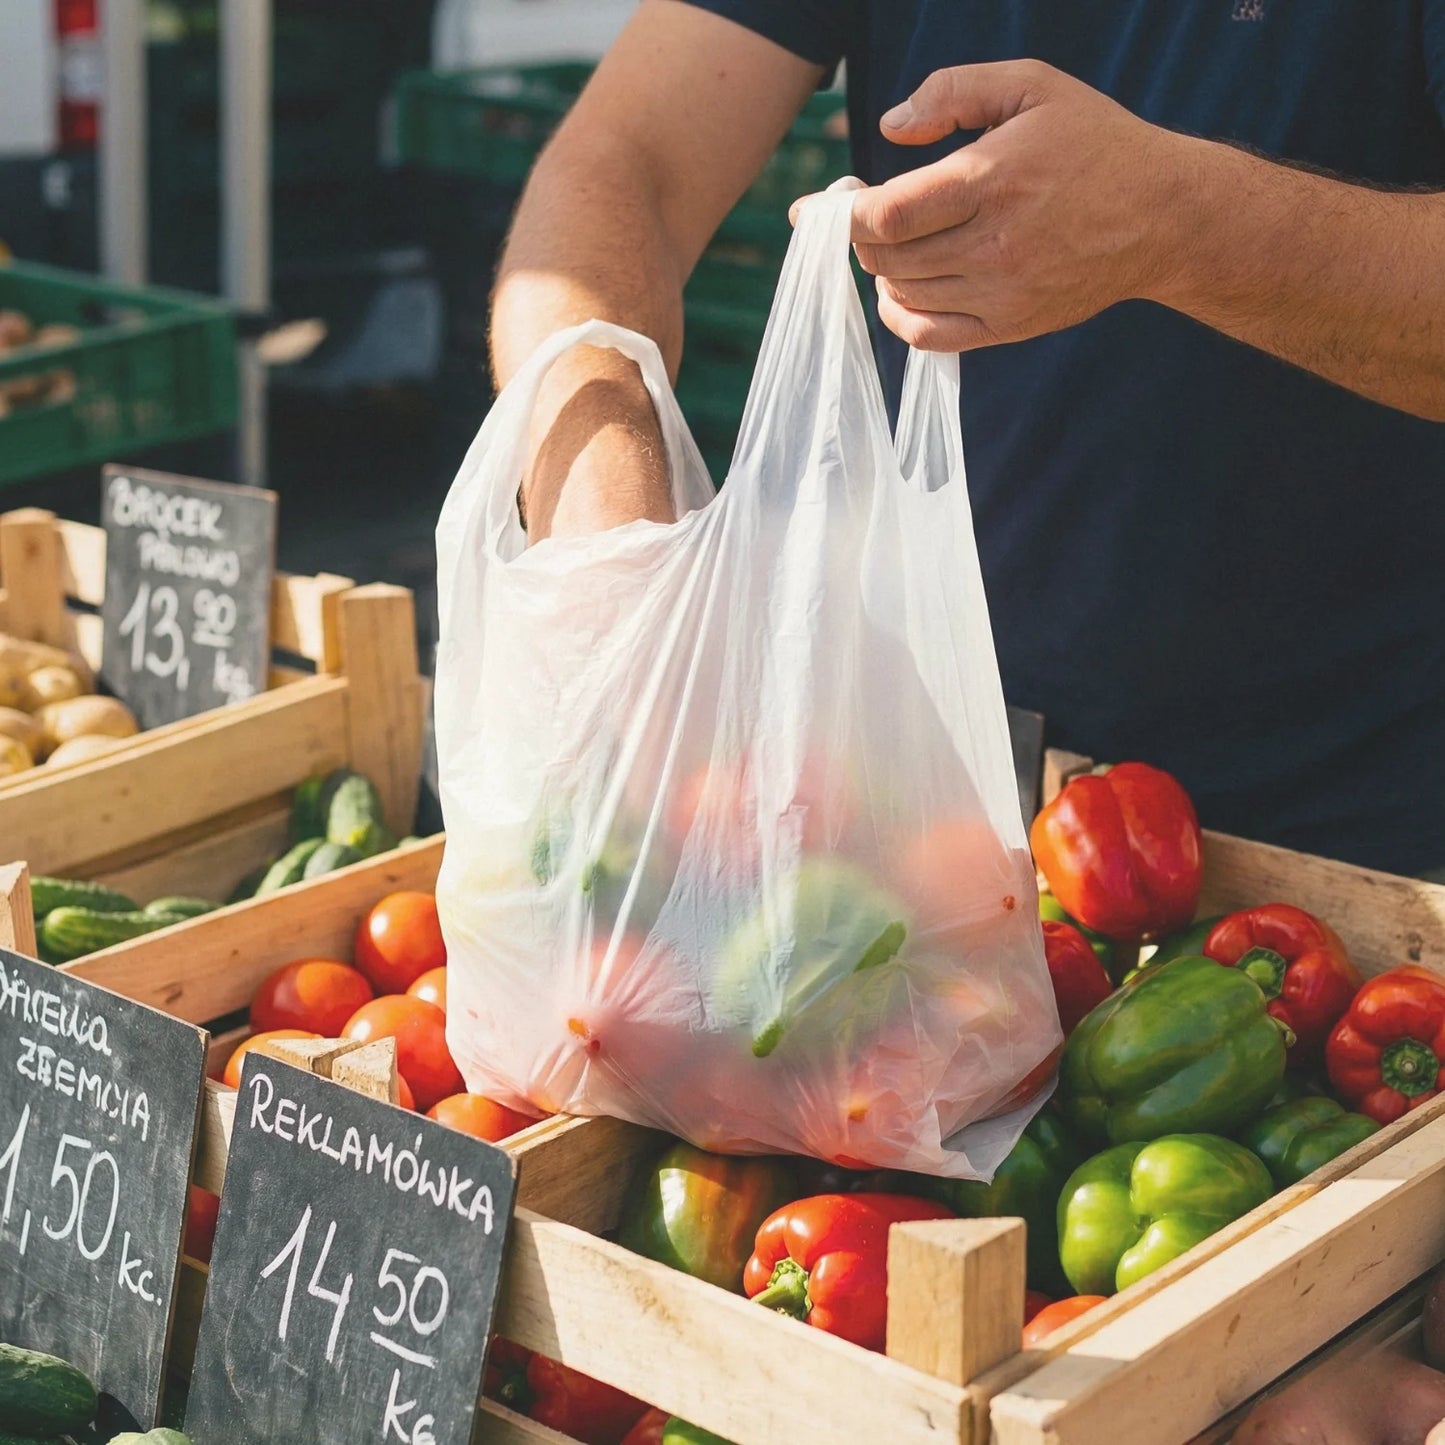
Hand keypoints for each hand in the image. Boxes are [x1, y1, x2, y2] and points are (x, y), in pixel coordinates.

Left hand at [830, 61, 1194, 350]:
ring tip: (892, 244)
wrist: (1162, 215)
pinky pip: (928, 336)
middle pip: (886, 258)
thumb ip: (953, 90)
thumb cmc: (1092, 142)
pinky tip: (901, 291)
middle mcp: (992, 244)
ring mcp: (1000, 293)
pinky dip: (900, 316)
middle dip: (861, 238)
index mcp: (990, 179)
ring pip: (902, 295)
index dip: (847, 212)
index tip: (838, 200)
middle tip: (866, 216)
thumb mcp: (1031, 85)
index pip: (885, 215)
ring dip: (882, 271)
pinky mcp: (1009, 326)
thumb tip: (889, 126)